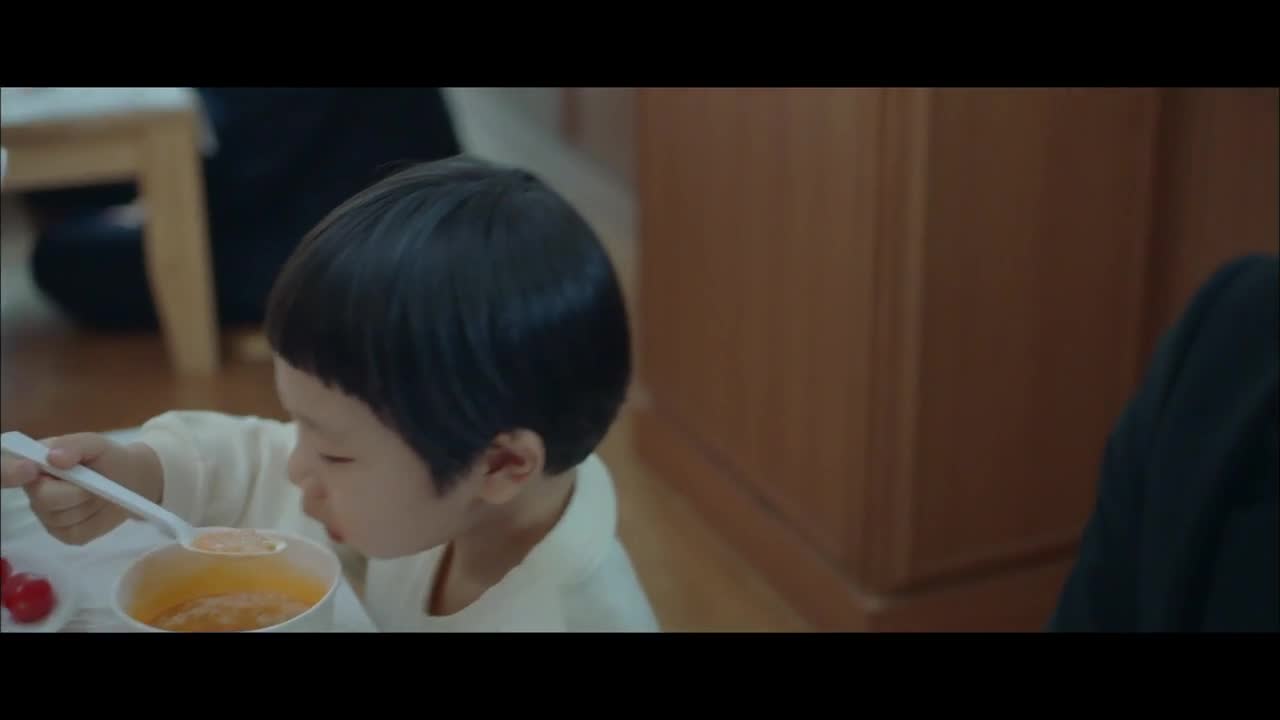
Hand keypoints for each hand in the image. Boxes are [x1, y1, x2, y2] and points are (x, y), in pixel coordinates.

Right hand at [1, 433, 162, 545]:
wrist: (130, 480)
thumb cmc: (107, 458)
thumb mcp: (96, 444)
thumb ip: (75, 445)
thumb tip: (53, 457)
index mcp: (34, 464)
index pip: (7, 471)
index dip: (11, 472)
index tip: (32, 471)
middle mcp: (33, 491)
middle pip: (44, 499)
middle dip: (77, 491)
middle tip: (96, 482)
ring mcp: (47, 516)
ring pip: (63, 518)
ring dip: (89, 504)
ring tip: (100, 491)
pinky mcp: (65, 534)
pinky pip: (76, 532)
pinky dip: (96, 521)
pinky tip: (100, 508)